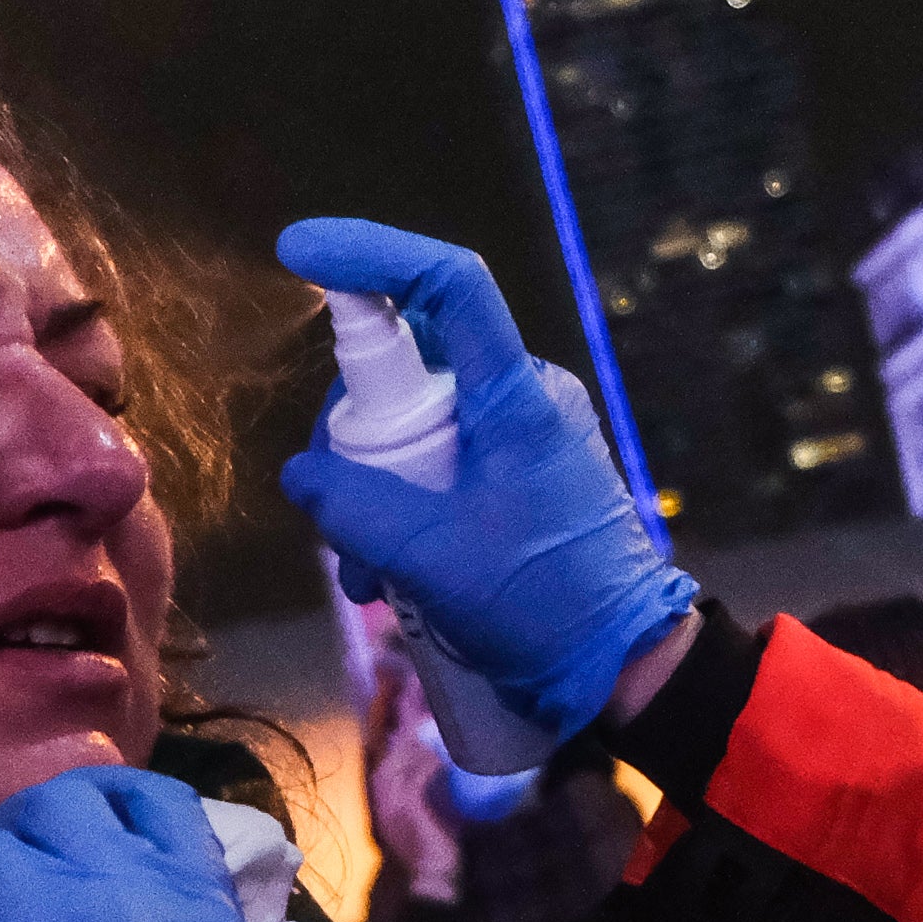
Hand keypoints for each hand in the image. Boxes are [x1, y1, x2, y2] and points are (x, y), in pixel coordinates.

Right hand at [276, 218, 700, 741]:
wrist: (622, 669)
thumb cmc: (542, 606)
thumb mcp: (429, 558)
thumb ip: (352, 506)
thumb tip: (302, 473)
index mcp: (515, 396)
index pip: (448, 282)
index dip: (372, 253)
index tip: (300, 252)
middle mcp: (521, 399)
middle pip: (406, 373)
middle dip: (354, 445)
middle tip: (338, 521)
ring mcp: (520, 440)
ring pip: (412, 432)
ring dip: (372, 499)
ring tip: (369, 579)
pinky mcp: (516, 480)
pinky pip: (437, 470)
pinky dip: (401, 516)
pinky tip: (388, 583)